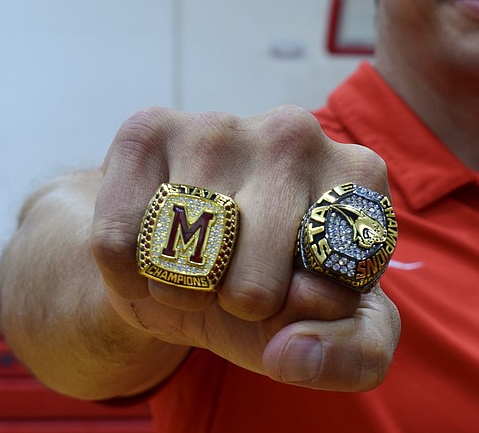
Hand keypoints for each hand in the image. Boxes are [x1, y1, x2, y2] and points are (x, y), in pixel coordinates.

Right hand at [90, 105, 399, 391]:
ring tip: (196, 267)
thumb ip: (350, 353)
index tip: (301, 288)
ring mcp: (219, 125)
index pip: (332, 290)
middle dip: (236, 311)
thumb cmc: (279, 286)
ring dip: (180, 293)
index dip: (304, 314)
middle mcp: (296, 133)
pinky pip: (119, 242)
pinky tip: (153, 250)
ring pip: (184, 265)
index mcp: (359, 175)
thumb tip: (292, 354)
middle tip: (237, 283)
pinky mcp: (146, 129)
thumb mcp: (340, 330)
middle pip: (253, 290)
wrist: (186, 251)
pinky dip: (128, 274)